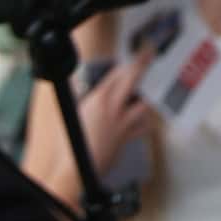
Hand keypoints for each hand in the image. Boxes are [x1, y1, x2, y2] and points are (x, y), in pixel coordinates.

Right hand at [25, 58, 154, 212]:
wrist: (75, 169)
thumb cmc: (69, 145)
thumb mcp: (72, 115)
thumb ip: (85, 102)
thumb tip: (90, 96)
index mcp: (99, 99)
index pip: (118, 73)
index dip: (130, 60)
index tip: (139, 52)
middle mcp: (114, 108)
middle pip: (135, 80)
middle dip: (144, 65)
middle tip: (151, 54)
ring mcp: (123, 123)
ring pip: (145, 104)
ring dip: (147, 98)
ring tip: (147, 93)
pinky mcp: (126, 138)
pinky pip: (143, 127)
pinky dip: (145, 122)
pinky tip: (144, 120)